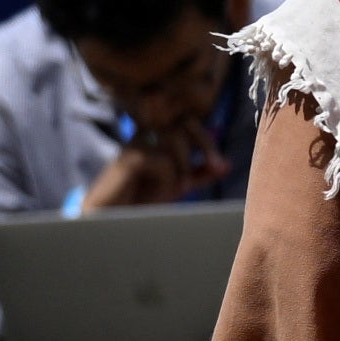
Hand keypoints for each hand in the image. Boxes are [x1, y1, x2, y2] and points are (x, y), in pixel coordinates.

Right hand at [86, 119, 229, 212]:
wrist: (113, 216)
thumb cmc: (141, 198)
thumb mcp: (177, 183)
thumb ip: (200, 173)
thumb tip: (227, 164)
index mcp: (156, 135)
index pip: (187, 123)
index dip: (207, 141)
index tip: (221, 165)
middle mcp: (146, 133)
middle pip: (185, 123)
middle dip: (206, 145)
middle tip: (218, 167)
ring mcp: (137, 142)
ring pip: (176, 142)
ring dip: (184, 168)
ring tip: (179, 189)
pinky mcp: (131, 157)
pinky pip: (165, 163)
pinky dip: (168, 181)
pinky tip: (156, 194)